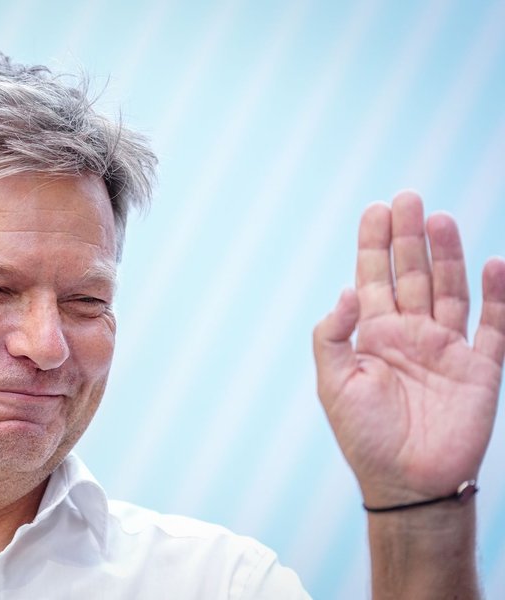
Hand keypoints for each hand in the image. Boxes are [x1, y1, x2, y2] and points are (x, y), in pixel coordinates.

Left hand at [313, 190, 504, 506]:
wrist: (405, 481)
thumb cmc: (364, 435)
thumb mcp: (334, 383)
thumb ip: (333, 335)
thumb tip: (345, 290)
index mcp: (374, 335)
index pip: (374, 278)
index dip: (374, 244)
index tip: (375, 209)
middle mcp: (410, 333)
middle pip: (412, 274)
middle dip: (408, 237)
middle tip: (407, 197)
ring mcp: (446, 348)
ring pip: (450, 289)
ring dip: (447, 254)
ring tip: (438, 219)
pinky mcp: (479, 368)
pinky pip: (494, 325)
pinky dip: (497, 296)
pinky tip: (494, 264)